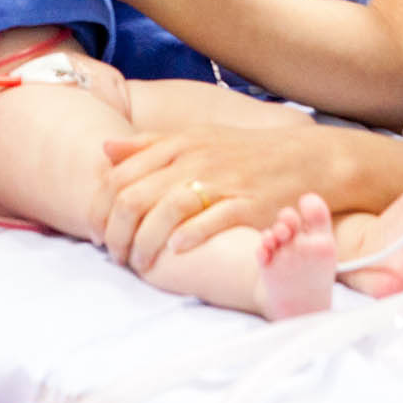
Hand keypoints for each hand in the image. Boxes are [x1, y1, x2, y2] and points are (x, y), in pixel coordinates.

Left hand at [94, 125, 380, 272]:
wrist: (306, 158)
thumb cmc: (245, 152)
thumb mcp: (196, 137)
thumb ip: (149, 143)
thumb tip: (104, 148)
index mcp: (178, 143)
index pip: (120, 176)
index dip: (100, 208)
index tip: (96, 231)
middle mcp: (195, 159)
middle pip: (135, 196)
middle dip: (116, 232)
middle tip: (113, 255)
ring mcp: (222, 181)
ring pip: (166, 211)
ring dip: (145, 243)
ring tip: (139, 264)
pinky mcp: (247, 204)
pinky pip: (211, 220)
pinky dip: (188, 237)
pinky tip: (175, 251)